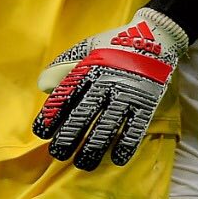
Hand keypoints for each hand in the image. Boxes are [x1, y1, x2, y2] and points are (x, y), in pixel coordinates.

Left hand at [33, 8, 187, 169]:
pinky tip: (116, 158)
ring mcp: (128, 93)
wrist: (156, 35)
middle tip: (58, 153)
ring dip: (93, 148)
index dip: (52, 115)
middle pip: (83, 114)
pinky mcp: (147, 101)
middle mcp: (107, 81)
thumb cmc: (115, 43)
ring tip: (83, 163)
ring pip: (107, 126)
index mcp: (90, 67)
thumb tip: (43, 87)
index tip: (42, 133)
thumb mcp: (88, 47)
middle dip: (68, 137)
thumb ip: (64, 64)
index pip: (66, 94)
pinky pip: (136, 128)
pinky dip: (126, 145)